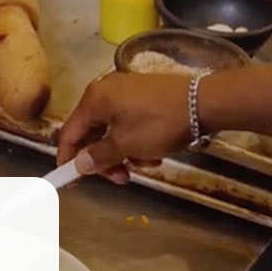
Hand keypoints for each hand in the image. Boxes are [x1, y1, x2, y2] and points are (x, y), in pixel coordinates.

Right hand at [57, 72, 192, 183]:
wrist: (204, 102)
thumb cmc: (159, 124)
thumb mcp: (126, 145)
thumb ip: (98, 156)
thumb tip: (78, 165)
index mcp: (94, 99)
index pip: (69, 133)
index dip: (67, 158)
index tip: (69, 179)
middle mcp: (105, 91)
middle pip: (91, 133)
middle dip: (103, 160)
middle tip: (118, 179)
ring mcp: (125, 92)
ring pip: (111, 131)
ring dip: (122, 154)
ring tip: (143, 167)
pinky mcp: (142, 96)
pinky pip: (127, 123)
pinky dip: (134, 141)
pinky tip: (153, 153)